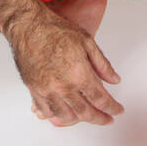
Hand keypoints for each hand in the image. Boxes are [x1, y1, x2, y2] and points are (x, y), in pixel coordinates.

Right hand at [8, 8, 124, 126]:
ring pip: (66, 116)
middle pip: (85, 112)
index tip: (116, 110)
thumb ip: (103, 64)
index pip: (100, 99)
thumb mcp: (87, 42)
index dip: (112, 108)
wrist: (29, 26)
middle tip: (106, 119)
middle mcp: (63, 86)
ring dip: (79, 118)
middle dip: (99, 118)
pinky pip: (47, 111)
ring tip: (87, 115)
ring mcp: (47, 90)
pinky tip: (65, 112)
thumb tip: (114, 79)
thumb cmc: (55, 30)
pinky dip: (58, 115)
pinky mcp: (34, 90)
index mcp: (79, 74)